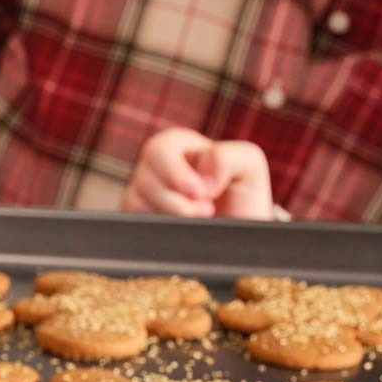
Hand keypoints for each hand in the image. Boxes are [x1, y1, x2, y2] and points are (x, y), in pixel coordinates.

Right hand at [123, 127, 273, 219]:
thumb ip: (229, 156)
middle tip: (206, 211)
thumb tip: (201, 175)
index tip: (203, 193)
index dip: (176, 173)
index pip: (159, 149)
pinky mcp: (135, 219)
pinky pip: (132, 223)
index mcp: (178, 146)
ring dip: (172, 217)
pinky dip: (158, 230)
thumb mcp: (249, 164)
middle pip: (144, 179)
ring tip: (198, 221)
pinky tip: (179, 229)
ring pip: (135, 202)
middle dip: (175, 202)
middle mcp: (155, 168)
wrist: (239, 235)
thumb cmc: (242, 197)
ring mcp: (142, 194)